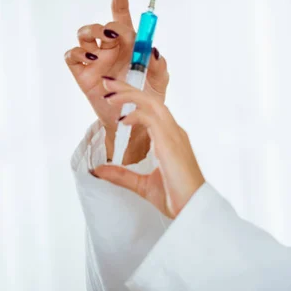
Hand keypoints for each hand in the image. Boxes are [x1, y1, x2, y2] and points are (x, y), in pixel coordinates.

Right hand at [64, 0, 168, 163]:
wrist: (132, 120)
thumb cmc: (147, 97)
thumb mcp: (160, 81)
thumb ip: (159, 64)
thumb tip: (152, 49)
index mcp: (129, 43)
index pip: (122, 13)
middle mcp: (110, 46)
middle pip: (103, 23)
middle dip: (109, 26)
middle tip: (117, 38)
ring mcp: (94, 58)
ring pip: (84, 33)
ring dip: (92, 34)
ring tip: (102, 50)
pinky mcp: (82, 72)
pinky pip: (72, 54)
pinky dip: (78, 52)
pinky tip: (91, 59)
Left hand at [90, 77, 205, 218]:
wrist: (191, 208)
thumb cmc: (175, 197)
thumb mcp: (142, 185)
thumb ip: (122, 175)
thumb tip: (99, 170)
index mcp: (170, 139)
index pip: (152, 110)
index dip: (133, 98)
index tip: (113, 94)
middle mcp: (174, 132)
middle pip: (151, 100)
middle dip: (128, 89)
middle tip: (107, 82)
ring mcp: (174, 135)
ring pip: (152, 104)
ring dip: (130, 95)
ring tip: (110, 93)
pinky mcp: (170, 142)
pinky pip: (153, 118)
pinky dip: (136, 114)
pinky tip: (122, 119)